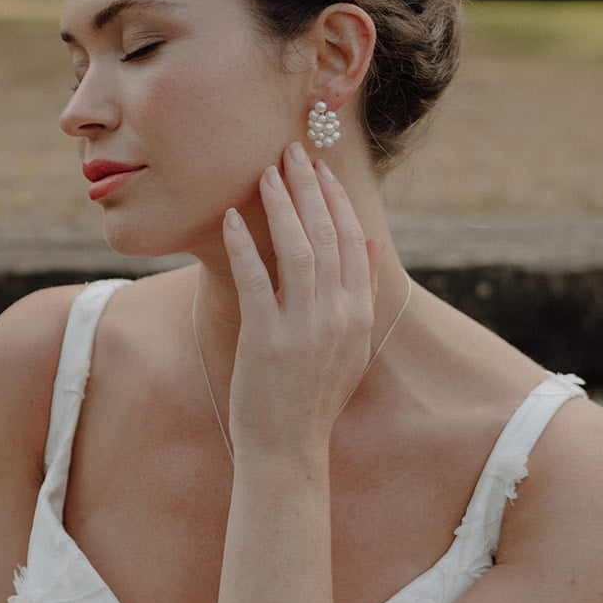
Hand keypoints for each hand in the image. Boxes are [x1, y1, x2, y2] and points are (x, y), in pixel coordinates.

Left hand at [222, 143, 377, 456]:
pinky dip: (244, 245)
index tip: (319, 168)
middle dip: (308, 188)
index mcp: (359, 314)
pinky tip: (231, 217)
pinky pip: (255, 279)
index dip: (335, 199)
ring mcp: (303, 328)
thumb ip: (362, 292)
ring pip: (296, 249)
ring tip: (265, 173)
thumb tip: (370, 244)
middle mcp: (338, 316)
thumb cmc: (313, 397)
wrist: (288, 449)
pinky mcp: (266, 339)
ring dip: (280, 205)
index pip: (352, 240)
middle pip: (326, 235)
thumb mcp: (351, 346)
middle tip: (290, 153)